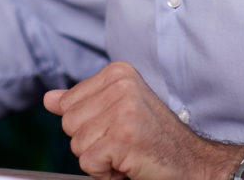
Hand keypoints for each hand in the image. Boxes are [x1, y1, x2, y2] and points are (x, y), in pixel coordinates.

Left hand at [43, 62, 243, 179]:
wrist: (194, 160)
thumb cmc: (156, 138)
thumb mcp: (117, 110)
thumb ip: (82, 103)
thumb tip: (49, 99)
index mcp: (118, 73)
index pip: (69, 103)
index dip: (89, 125)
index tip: (118, 128)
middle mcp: (120, 86)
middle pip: (69, 124)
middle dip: (91, 143)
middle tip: (123, 143)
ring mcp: (122, 110)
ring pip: (77, 145)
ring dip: (100, 159)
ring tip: (127, 153)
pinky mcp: (123, 137)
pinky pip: (88, 163)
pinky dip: (105, 173)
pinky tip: (128, 165)